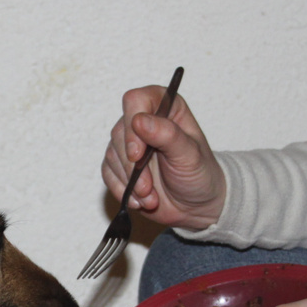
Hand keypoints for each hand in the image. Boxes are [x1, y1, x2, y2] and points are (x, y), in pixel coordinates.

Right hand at [102, 84, 226, 230]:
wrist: (196, 205)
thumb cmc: (199, 174)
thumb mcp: (190, 155)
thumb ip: (167, 134)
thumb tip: (139, 121)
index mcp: (165, 106)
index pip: (136, 101)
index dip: (133, 126)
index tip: (138, 155)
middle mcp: (144, 120)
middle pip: (120, 131)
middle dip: (132, 165)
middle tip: (148, 187)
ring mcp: (130, 142)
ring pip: (112, 154)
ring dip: (129, 182)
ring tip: (150, 197)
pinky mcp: (120, 163)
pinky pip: (107, 173)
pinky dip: (121, 189)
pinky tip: (139, 200)